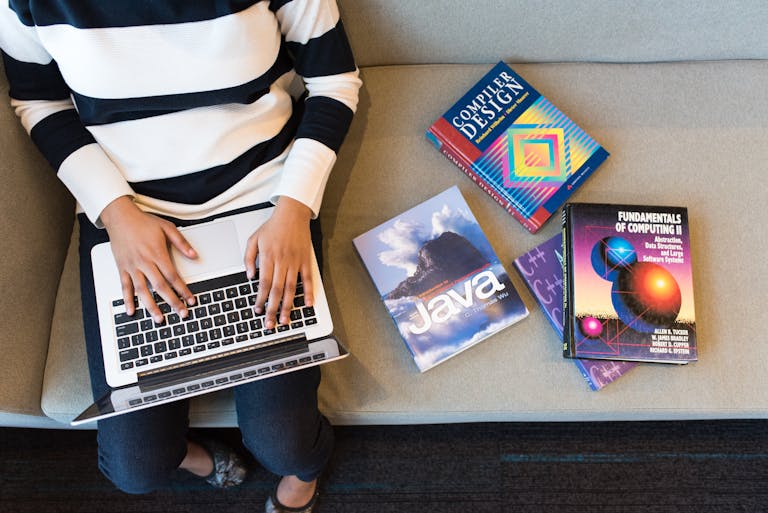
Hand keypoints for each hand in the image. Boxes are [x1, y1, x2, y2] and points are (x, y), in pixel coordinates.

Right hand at [100, 196, 196, 322]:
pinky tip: (132, 311)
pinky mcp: (122, 268)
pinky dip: (127, 300)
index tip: (191, 299)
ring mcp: (132, 266)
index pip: (173, 276)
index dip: (183, 290)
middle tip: (181, 313)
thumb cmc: (143, 222)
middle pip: (160, 287)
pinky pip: (124, 286)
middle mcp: (144, 262)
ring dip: (151, 306)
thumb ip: (182, 243)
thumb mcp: (167, 228)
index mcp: (157, 253)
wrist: (120, 217)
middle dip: (172, 302)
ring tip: (159, 319)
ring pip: (142, 290)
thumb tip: (194, 255)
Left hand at [244, 197, 313, 328]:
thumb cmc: (273, 227)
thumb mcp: (253, 239)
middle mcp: (282, 261)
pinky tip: (307, 304)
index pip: (263, 283)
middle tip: (270, 323)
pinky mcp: (306, 261)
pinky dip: (309, 292)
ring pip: (291, 288)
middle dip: (272, 309)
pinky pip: (308, 279)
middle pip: (276, 290)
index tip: (258, 310)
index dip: (260, 299)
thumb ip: (248, 258)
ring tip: (285, 319)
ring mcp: (295, 262)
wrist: (292, 214)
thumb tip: (249, 276)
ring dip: (288, 305)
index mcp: (268, 257)